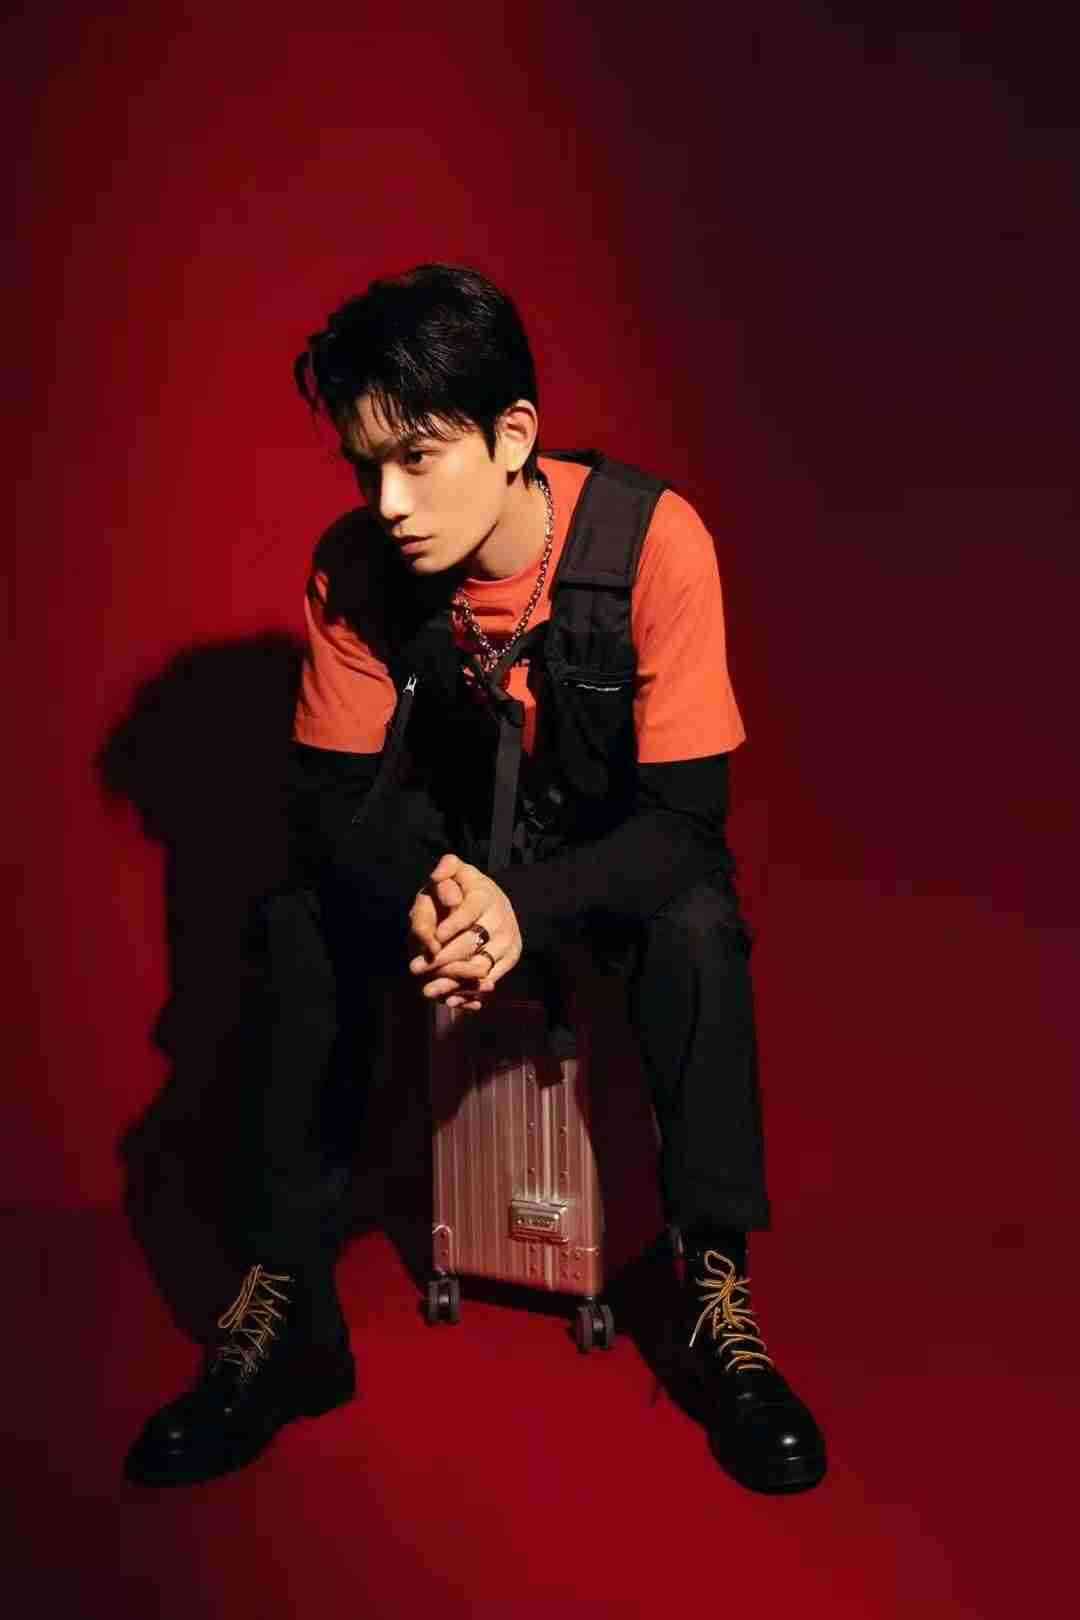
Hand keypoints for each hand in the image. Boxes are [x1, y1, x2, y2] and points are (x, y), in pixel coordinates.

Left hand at [409, 853, 522, 1010]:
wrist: (492, 903)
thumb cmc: (464, 888)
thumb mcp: (455, 873)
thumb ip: (445, 870)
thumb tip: (436, 877)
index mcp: (485, 894)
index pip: (467, 913)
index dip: (450, 927)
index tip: (431, 940)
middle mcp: (501, 917)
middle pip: (471, 944)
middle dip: (441, 959)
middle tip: (415, 969)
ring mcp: (508, 939)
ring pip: (480, 967)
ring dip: (453, 981)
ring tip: (428, 991)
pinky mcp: (511, 957)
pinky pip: (491, 979)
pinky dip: (471, 993)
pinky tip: (449, 999)